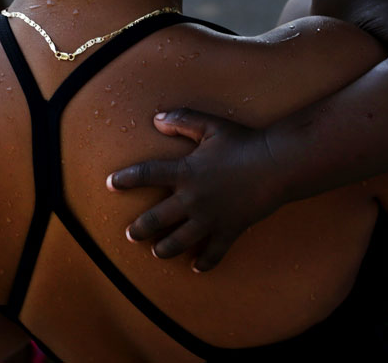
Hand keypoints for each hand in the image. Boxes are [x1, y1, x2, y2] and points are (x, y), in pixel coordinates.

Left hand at [106, 108, 285, 271]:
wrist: (277, 165)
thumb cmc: (243, 142)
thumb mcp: (210, 125)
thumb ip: (182, 121)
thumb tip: (156, 119)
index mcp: (185, 171)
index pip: (146, 174)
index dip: (126, 179)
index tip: (110, 184)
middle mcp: (192, 198)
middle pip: (156, 218)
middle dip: (140, 228)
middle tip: (131, 234)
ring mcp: (210, 218)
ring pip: (179, 241)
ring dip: (164, 249)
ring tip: (156, 252)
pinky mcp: (229, 230)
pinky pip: (214, 252)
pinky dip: (205, 262)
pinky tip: (197, 267)